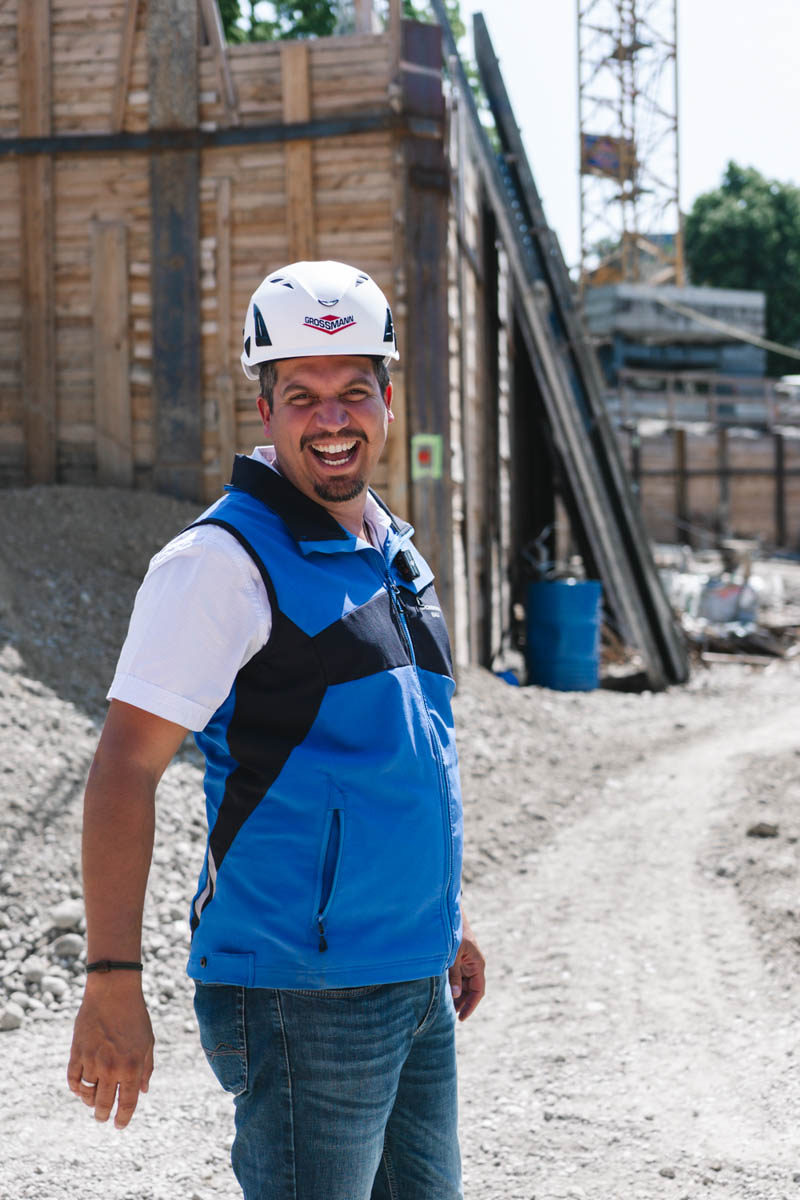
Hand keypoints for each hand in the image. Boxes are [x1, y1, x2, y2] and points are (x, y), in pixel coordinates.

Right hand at [67, 976, 153, 1128]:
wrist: (113, 992)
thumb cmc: (135, 1015)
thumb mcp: (148, 1042)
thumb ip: (146, 1068)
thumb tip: (143, 1091)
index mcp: (132, 1067)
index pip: (127, 1103)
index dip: (123, 1118)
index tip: (119, 1125)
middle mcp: (111, 1068)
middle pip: (104, 1104)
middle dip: (103, 1115)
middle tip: (102, 1118)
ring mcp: (92, 1062)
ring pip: (87, 1094)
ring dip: (90, 1100)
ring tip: (93, 1100)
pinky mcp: (76, 1053)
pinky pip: (73, 1080)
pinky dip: (76, 1088)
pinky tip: (81, 1089)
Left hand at [448, 910, 484, 1020]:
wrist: (451, 916)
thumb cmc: (454, 933)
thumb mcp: (453, 956)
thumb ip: (455, 975)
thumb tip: (457, 995)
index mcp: (478, 964)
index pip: (478, 991)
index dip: (471, 1005)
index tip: (462, 1018)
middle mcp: (474, 965)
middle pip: (471, 990)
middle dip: (463, 1003)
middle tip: (450, 1015)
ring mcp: (467, 963)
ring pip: (465, 985)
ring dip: (458, 995)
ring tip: (447, 1007)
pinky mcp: (459, 960)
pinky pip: (458, 977)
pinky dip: (453, 986)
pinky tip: (445, 993)